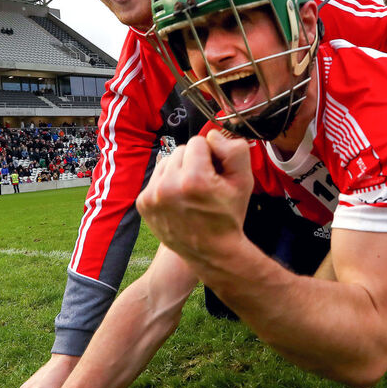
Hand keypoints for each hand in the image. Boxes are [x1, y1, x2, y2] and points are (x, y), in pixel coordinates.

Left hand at [136, 132, 252, 265]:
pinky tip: (178, 199)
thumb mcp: (244, 181)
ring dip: (179, 170)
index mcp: (194, 179)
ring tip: (190, 192)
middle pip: (180, 150)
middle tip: (204, 185)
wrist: (211, 252)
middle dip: (193, 162)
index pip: (198, 141)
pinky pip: (156, 177)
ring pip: (166, 161)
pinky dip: (167, 184)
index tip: (215, 176)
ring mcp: (152, 196)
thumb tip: (212, 135)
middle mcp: (168, 186)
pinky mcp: (142, 203)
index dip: (211, 156)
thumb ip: (235, 150)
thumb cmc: (228, 215)